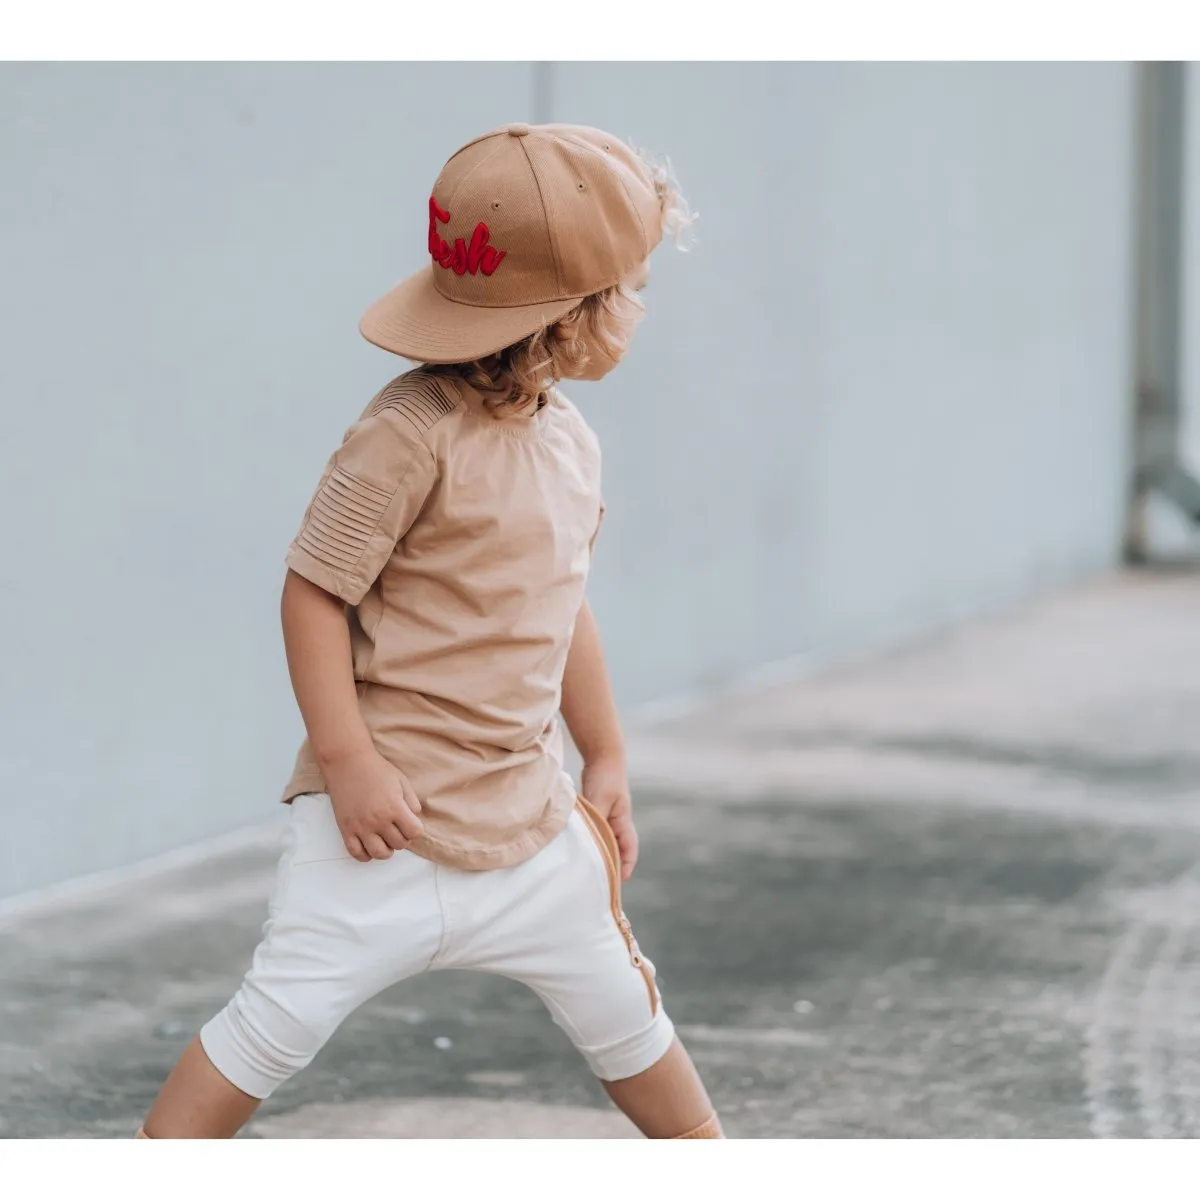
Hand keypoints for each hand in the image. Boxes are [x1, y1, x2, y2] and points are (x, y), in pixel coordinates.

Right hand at [322, 746, 423, 862]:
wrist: (348, 763)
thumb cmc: (376, 770)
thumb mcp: (402, 781)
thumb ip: (412, 802)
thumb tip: (415, 820)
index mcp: (394, 807)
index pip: (414, 832)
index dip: (415, 829)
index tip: (411, 824)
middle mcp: (378, 820)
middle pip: (399, 844)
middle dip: (403, 838)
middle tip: (398, 829)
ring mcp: (361, 826)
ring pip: (380, 853)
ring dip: (387, 850)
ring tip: (386, 839)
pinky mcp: (346, 829)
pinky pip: (357, 853)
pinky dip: (366, 855)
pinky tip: (370, 845)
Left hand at [581, 755, 638, 880]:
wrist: (602, 754)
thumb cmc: (605, 777)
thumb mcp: (600, 799)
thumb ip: (596, 819)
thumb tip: (588, 839)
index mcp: (623, 820)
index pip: (629, 847)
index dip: (626, 864)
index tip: (621, 880)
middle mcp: (617, 821)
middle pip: (617, 848)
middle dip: (612, 864)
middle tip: (602, 881)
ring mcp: (607, 816)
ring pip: (605, 840)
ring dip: (599, 852)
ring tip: (588, 869)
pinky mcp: (597, 810)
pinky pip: (595, 830)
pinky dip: (590, 840)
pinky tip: (578, 846)